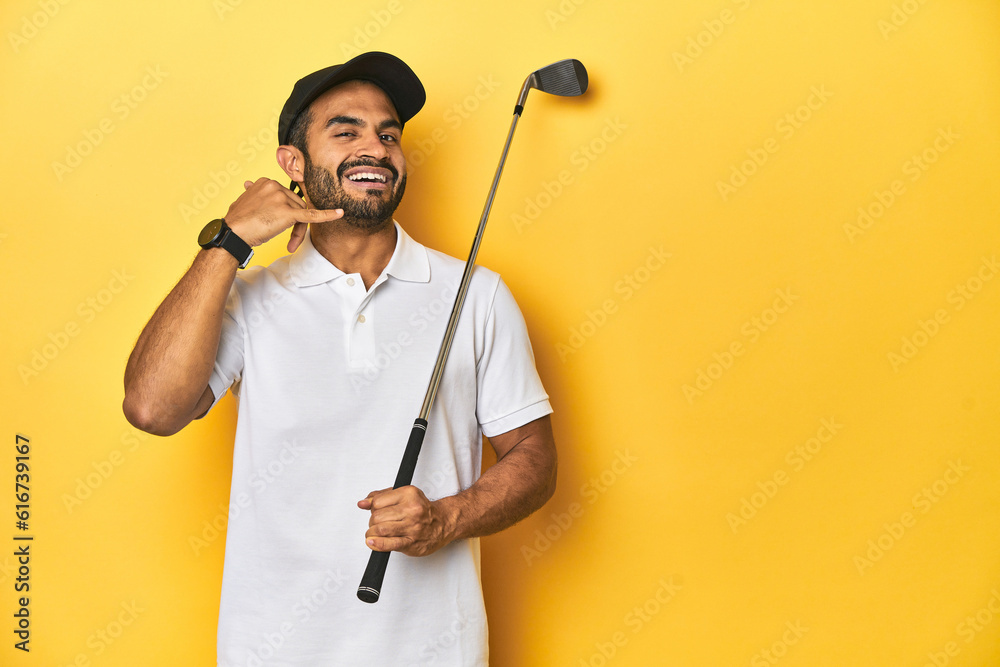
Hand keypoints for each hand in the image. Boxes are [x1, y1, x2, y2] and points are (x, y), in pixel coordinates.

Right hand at [224, 178, 342, 252]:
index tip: (275, 222)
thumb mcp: (244, 201)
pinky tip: (339, 213)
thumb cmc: (237, 221)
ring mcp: (282, 198)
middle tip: (285, 238)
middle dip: (293, 222)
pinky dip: (327, 215)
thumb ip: (252, 193)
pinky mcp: (289, 213)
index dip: (285, 211)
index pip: (286, 196)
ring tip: (287, 242)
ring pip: (301, 214)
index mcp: (266, 181)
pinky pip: (311, 215)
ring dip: (297, 229)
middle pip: (296, 204)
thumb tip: (248, 185)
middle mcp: (275, 186)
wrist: (233, 233)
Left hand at [358, 486, 455, 556]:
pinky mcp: (411, 543)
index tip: (376, 511)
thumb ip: (381, 497)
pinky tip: (372, 542)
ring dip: (372, 533)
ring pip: (380, 530)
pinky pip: (389, 544)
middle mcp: (411, 510)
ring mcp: (412, 527)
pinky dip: (377, 544)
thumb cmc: (422, 510)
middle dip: (372, 522)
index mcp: (408, 494)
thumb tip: (363, 503)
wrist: (443, 523)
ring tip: (375, 533)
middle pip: (377, 517)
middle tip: (377, 523)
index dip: (372, 508)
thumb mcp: (403, 495)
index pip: (377, 502)